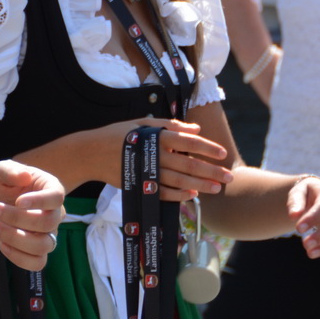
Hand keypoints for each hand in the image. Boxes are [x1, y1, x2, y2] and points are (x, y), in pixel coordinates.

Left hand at [0, 160, 64, 271]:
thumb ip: (10, 170)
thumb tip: (25, 176)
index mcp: (50, 189)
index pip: (56, 197)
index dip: (39, 201)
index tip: (18, 201)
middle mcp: (54, 213)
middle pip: (47, 223)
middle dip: (16, 219)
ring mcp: (48, 234)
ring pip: (43, 246)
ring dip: (15, 238)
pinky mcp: (38, 251)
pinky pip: (37, 263)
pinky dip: (18, 257)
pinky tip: (1, 244)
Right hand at [109, 118, 232, 201]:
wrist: (90, 153)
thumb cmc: (117, 135)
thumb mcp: (142, 123)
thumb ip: (170, 125)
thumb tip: (196, 130)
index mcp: (156, 136)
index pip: (188, 142)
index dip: (208, 148)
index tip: (222, 153)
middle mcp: (154, 154)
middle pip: (189, 164)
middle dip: (211, 171)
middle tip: (229, 177)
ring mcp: (147, 171)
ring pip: (180, 181)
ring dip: (200, 185)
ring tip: (217, 188)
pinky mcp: (140, 184)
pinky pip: (164, 193)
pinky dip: (179, 195)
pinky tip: (192, 195)